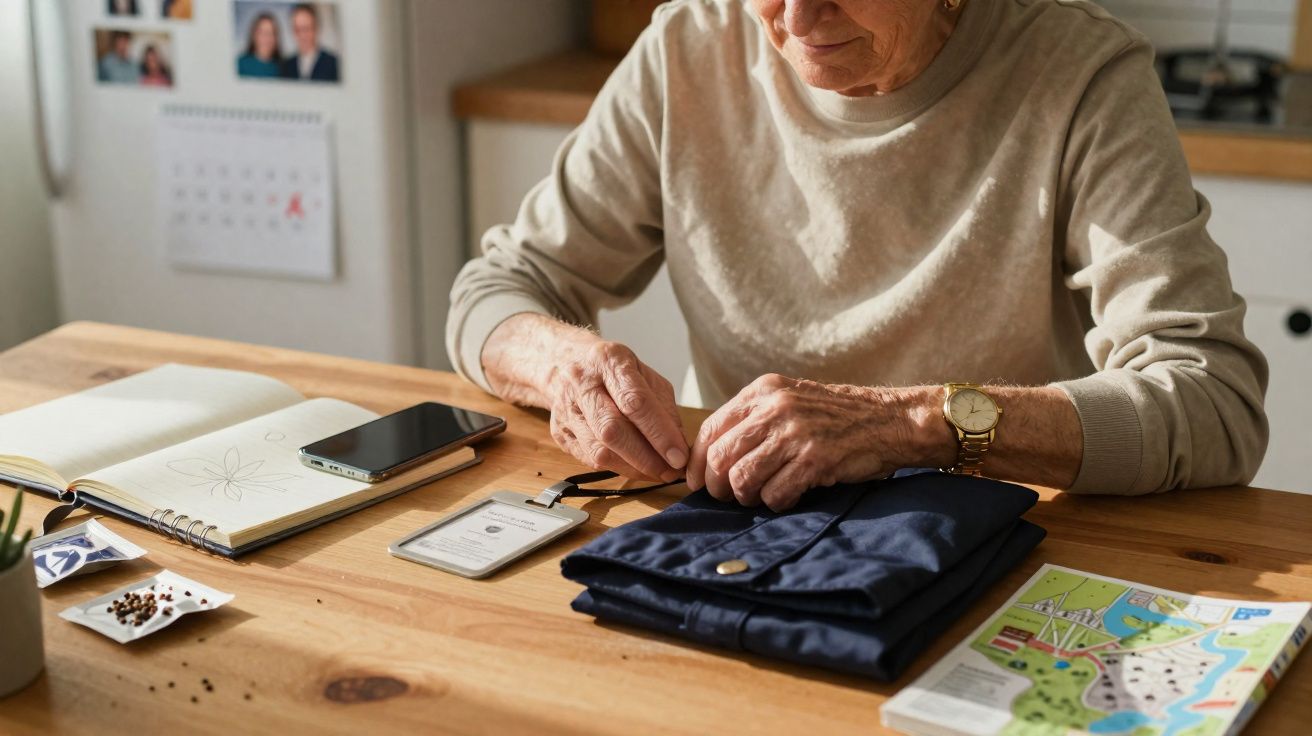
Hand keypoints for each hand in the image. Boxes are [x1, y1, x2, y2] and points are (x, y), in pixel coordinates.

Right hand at [483, 315, 688, 480]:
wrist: (565, 363)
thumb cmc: (613, 370)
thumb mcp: (645, 374)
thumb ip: (664, 407)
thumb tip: (679, 446)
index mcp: (608, 360)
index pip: (634, 402)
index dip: (659, 433)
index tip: (679, 456)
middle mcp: (581, 383)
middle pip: (612, 430)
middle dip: (646, 457)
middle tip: (670, 471)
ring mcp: (566, 409)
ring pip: (599, 451)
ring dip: (633, 468)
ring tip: (657, 472)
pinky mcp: (560, 432)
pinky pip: (590, 460)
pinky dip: (618, 468)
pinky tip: (636, 467)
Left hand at [686, 374, 943, 511]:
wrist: (891, 420)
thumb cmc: (837, 418)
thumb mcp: (790, 402)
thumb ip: (753, 421)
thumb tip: (709, 458)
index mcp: (764, 391)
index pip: (710, 429)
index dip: (695, 462)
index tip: (695, 482)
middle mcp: (775, 407)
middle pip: (720, 458)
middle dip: (717, 486)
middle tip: (729, 497)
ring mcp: (796, 432)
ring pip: (742, 479)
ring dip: (748, 497)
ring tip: (762, 496)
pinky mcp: (816, 458)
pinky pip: (775, 494)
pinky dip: (777, 503)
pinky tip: (790, 496)